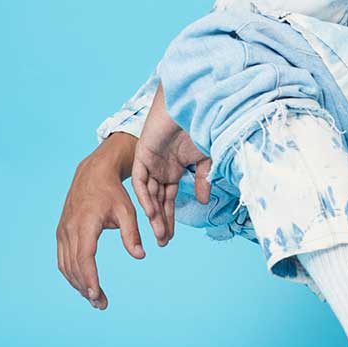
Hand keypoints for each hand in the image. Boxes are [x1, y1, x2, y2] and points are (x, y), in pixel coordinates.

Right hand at [56, 135, 145, 310]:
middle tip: (102, 305)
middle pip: (74, 267)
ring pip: (66, 265)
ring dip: (78, 285)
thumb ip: (131, 233)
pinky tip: (84, 284)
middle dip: (86, 288)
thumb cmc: (113, 193)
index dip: (90, 279)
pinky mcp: (61, 232)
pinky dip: (71, 274)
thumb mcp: (127, 210)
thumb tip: (140, 255)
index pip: (85, 257)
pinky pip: (62, 259)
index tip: (97, 295)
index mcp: (85, 223)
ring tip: (95, 299)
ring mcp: (62, 231)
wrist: (92, 174)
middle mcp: (69, 229)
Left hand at [131, 81, 211, 245]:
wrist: (192, 104)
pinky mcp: (143, 154)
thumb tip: (204, 199)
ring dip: (154, 214)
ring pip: (148, 194)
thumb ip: (203, 179)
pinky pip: (141, 180)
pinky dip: (146, 196)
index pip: (169, 199)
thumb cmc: (201, 126)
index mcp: (174, 169)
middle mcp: (160, 168)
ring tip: (159, 233)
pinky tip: (151, 212)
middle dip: (160, 222)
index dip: (170, 218)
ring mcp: (151, 161)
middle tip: (163, 242)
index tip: (170, 237)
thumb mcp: (206, 158)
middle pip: (157, 201)